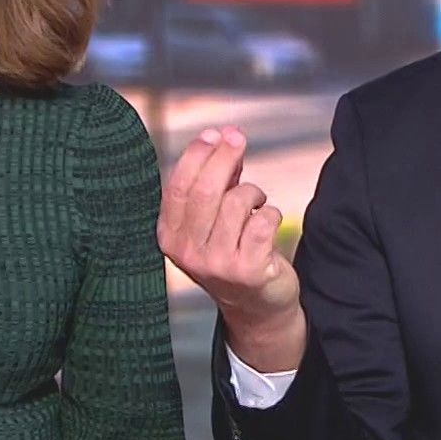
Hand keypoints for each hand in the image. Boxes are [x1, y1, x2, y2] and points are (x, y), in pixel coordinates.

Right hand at [158, 126, 304, 371]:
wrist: (255, 305)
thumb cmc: (231, 251)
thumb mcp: (211, 219)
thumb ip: (215, 179)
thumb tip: (223, 136)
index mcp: (169, 236)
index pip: (178, 187)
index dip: (197, 155)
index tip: (215, 134)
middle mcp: (187, 253)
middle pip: (206, 191)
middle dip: (225, 157)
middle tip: (239, 140)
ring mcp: (217, 264)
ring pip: (237, 203)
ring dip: (253, 193)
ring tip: (256, 202)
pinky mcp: (247, 271)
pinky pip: (263, 221)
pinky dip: (271, 212)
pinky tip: (268, 220)